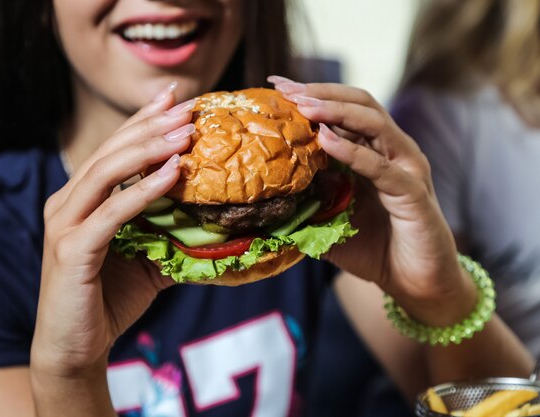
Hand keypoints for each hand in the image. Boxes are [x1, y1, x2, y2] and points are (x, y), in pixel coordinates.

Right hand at [32, 88, 195, 374]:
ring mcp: (65, 225)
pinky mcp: (71, 250)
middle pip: (110, 153)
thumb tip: (213, 217)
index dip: (142, 122)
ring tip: (184, 132)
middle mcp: (66, 204)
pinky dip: (143, 190)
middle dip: (150, 127)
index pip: (113, 150)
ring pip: (106, 173)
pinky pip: (112, 213)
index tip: (174, 99)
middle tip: (187, 108)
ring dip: (148, 149)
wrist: (76, 348)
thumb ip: (167, 230)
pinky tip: (173, 173)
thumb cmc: (109, 299)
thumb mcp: (146, 257)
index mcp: (80, 200)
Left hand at [269, 77, 476, 325]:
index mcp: (374, 152)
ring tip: (304, 107)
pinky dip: (354, 152)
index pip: (344, 111)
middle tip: (286, 89)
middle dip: (321, 93)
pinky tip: (327, 141)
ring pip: (375, 124)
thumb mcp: (331, 220)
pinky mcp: (413, 194)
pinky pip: (383, 167)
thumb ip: (309, 199)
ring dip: (338, 112)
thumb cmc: (374, 249)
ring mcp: (406, 169)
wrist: (413, 283)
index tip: (276, 87)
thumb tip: (269, 190)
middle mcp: (393, 152)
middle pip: (361, 104)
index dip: (312, 95)